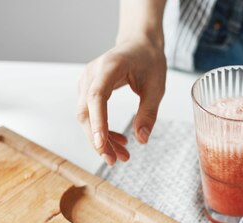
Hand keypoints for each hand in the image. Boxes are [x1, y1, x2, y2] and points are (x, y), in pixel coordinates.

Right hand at [76, 36, 166, 164]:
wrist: (139, 43)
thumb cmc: (149, 61)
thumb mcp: (156, 87)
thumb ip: (148, 113)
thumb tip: (142, 140)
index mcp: (109, 67)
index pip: (97, 97)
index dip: (98, 122)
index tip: (102, 144)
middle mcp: (92, 74)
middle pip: (85, 112)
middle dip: (98, 140)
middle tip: (115, 160)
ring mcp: (87, 82)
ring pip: (86, 117)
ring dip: (101, 139)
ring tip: (122, 156)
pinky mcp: (88, 90)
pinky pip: (90, 115)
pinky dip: (102, 131)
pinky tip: (120, 142)